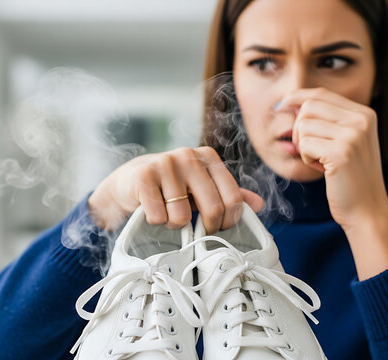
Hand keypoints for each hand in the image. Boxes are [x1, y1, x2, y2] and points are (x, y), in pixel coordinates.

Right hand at [88, 146, 263, 233]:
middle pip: (213, 208)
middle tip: (194, 229)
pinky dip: (155, 220)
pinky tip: (151, 210)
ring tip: (166, 212)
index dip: (228, 221)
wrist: (128, 183)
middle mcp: (188, 156)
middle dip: (205, 228)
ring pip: (182, 216)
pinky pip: (159, 215)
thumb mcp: (202, 190)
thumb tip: (259, 204)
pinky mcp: (143, 175)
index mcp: (208, 157)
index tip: (219, 229)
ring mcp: (165, 163)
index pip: (233, 198)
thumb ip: (230, 195)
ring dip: (173, 224)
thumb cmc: (170, 188)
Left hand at [276, 87, 387, 230]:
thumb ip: (328, 120)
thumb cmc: (351, 178)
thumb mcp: (346, 141)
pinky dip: (307, 158)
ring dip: (304, 147)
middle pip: (309, 107)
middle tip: (310, 150)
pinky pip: (305, 144)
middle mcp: (362, 120)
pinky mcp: (341, 153)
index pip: (321, 94)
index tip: (281, 105)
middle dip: (299, 128)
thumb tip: (290, 101)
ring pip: (303, 126)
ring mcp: (353, 136)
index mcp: (365, 114)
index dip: (297, 97)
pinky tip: (323, 169)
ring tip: (321, 161)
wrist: (367, 209)